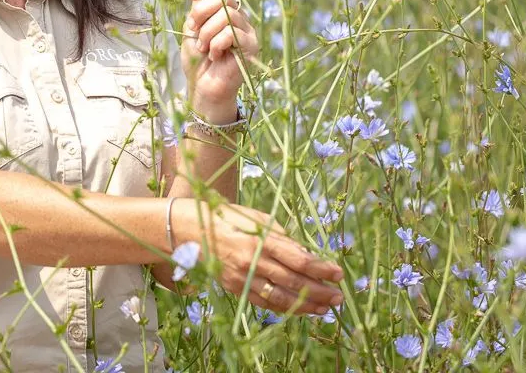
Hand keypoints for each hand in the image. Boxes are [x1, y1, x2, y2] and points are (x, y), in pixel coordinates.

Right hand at [174, 199, 344, 315]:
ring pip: (280, 297)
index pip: (298, 258)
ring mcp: (242, 278)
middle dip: (320, 290)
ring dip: (306, 304)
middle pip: (293, 281)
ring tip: (325, 308)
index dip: (320, 268)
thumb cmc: (223, 216)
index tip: (338, 273)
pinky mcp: (234, 288)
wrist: (186, 229)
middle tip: (339, 296)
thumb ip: (279, 234)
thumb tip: (303, 250)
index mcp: (259, 239)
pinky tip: (299, 309)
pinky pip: (263, 302)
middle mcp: (252, 261)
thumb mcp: (254, 216)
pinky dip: (284, 308)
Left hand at [181, 0, 259, 110]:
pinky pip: (231, 34)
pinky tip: (215, 56)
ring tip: (203, 48)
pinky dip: (216, 44)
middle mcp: (239, 16)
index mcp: (225, 9)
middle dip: (201, 12)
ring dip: (207, 32)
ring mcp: (247, 30)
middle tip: (193, 30)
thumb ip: (199, 2)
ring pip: (226, 15)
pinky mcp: (251, 46)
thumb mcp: (192, 26)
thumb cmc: (197, 59)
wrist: (203, 87)